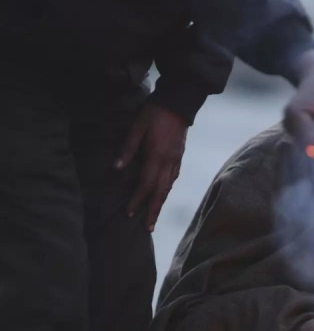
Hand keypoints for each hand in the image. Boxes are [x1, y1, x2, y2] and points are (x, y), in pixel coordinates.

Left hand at [115, 104, 186, 231]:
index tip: (129, 213)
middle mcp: (168, 162)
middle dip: (153, 210)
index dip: (137, 200)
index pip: (146, 184)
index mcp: (156, 156)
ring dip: (161, 202)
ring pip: (169, 186)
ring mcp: (176, 159)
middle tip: (148, 227)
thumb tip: (117, 168)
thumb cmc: (154, 113)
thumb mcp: (136, 128)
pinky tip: (163, 192)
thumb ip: (127, 149)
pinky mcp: (179, 156)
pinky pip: (173, 178)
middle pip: (161, 191)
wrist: (179, 103)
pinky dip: (167, 189)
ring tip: (154, 214)